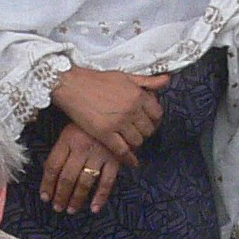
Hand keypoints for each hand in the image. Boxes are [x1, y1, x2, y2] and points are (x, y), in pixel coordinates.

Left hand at [37, 122, 121, 215]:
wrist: (116, 112)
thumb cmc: (89, 123)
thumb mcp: (71, 129)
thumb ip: (62, 149)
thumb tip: (50, 173)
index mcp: (67, 139)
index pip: (52, 166)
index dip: (47, 184)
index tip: (45, 197)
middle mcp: (81, 148)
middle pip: (67, 177)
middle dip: (61, 196)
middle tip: (57, 208)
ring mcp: (99, 154)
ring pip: (84, 182)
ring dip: (76, 199)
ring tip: (71, 210)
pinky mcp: (115, 159)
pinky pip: (107, 182)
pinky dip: (101, 197)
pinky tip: (94, 208)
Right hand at [51, 65, 167, 162]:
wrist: (72, 85)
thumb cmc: (96, 80)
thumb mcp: (125, 76)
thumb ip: (147, 81)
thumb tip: (166, 80)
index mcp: (138, 95)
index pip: (157, 113)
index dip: (154, 120)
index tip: (149, 122)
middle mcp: (131, 110)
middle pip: (148, 130)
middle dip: (144, 132)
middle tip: (137, 132)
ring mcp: (118, 123)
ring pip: (137, 141)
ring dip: (135, 143)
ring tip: (129, 141)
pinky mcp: (104, 133)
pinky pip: (122, 150)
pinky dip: (128, 158)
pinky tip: (131, 161)